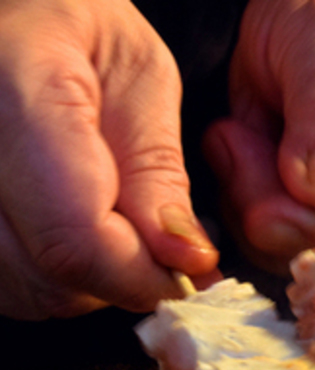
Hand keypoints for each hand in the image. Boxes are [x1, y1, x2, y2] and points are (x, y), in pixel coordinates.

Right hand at [0, 0, 218, 319]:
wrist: (8, 14)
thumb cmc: (69, 25)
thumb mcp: (139, 74)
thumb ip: (158, 172)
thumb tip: (185, 260)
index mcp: (11, 93)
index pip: (76, 239)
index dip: (143, 274)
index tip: (189, 268)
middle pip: (47, 276)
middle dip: (120, 277)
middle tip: (156, 241)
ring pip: (22, 290)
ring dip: (82, 280)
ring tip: (109, 221)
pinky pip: (3, 282)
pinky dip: (45, 274)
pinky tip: (68, 229)